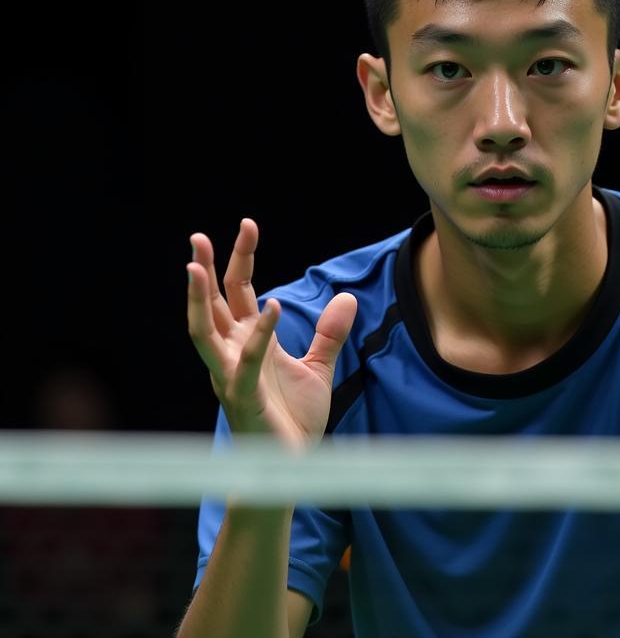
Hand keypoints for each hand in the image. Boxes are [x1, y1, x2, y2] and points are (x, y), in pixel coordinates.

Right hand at [186, 219, 357, 449]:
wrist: (290, 470)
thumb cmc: (294, 421)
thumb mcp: (318, 368)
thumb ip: (329, 334)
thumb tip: (348, 297)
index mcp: (248, 343)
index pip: (238, 293)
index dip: (240, 259)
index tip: (247, 226)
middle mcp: (232, 355)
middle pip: (213, 305)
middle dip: (205, 271)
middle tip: (199, 237)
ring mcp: (233, 376)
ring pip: (204, 333)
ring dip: (198, 300)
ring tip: (195, 267)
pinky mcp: (244, 398)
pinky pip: (247, 362)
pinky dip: (260, 334)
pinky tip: (275, 306)